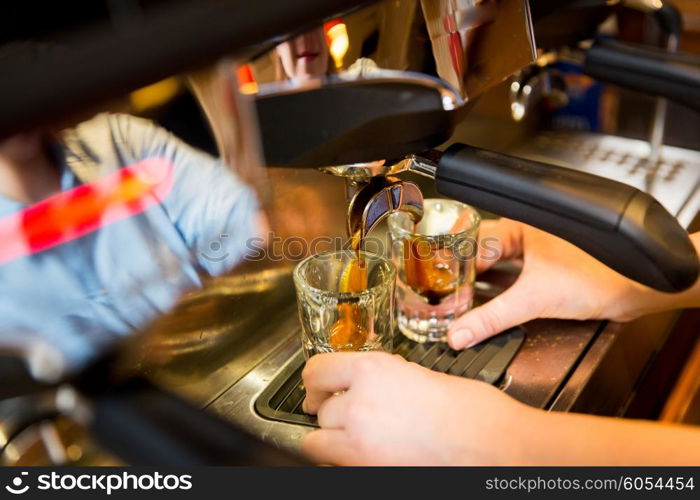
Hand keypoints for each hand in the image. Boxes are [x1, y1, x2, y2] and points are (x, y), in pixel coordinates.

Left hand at [301, 351, 531, 464]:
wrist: (497, 448)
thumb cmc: (473, 412)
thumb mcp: (420, 376)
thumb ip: (383, 378)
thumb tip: (365, 384)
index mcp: (373, 371)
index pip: (316, 370)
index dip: (315, 381)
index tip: (317, 387)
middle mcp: (360, 406)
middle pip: (320, 411)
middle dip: (332, 413)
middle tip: (348, 414)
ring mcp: (361, 445)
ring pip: (318, 443)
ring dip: (332, 439)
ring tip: (356, 438)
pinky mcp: (368, 474)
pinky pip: (338, 467)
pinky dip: (345, 462)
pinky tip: (370, 456)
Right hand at [447, 218, 691, 349]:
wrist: (637, 290)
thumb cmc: (599, 274)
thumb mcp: (533, 300)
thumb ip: (492, 318)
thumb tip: (460, 332)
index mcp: (519, 226)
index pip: (473, 242)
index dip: (454, 264)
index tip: (439, 284)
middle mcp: (526, 234)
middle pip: (481, 254)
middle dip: (463, 274)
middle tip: (443, 293)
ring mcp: (537, 252)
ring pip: (497, 266)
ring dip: (481, 283)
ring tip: (459, 300)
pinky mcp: (548, 270)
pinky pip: (512, 278)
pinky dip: (499, 291)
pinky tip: (489, 304)